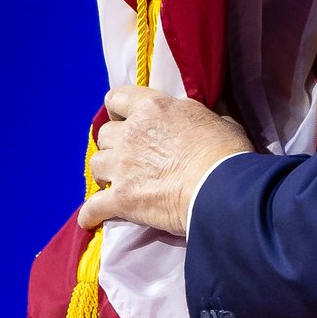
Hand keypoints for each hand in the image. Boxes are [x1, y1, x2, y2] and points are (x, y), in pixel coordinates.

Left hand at [79, 85, 253, 236]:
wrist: (222, 190)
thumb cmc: (227, 154)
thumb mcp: (221, 120)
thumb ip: (204, 113)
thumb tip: (212, 105)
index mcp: (153, 107)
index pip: (117, 98)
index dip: (118, 109)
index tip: (123, 119)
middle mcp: (131, 133)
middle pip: (104, 134)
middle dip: (113, 144)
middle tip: (125, 155)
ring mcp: (123, 166)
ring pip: (95, 164)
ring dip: (104, 173)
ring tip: (113, 182)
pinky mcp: (122, 198)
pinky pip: (93, 207)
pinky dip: (90, 214)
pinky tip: (89, 220)